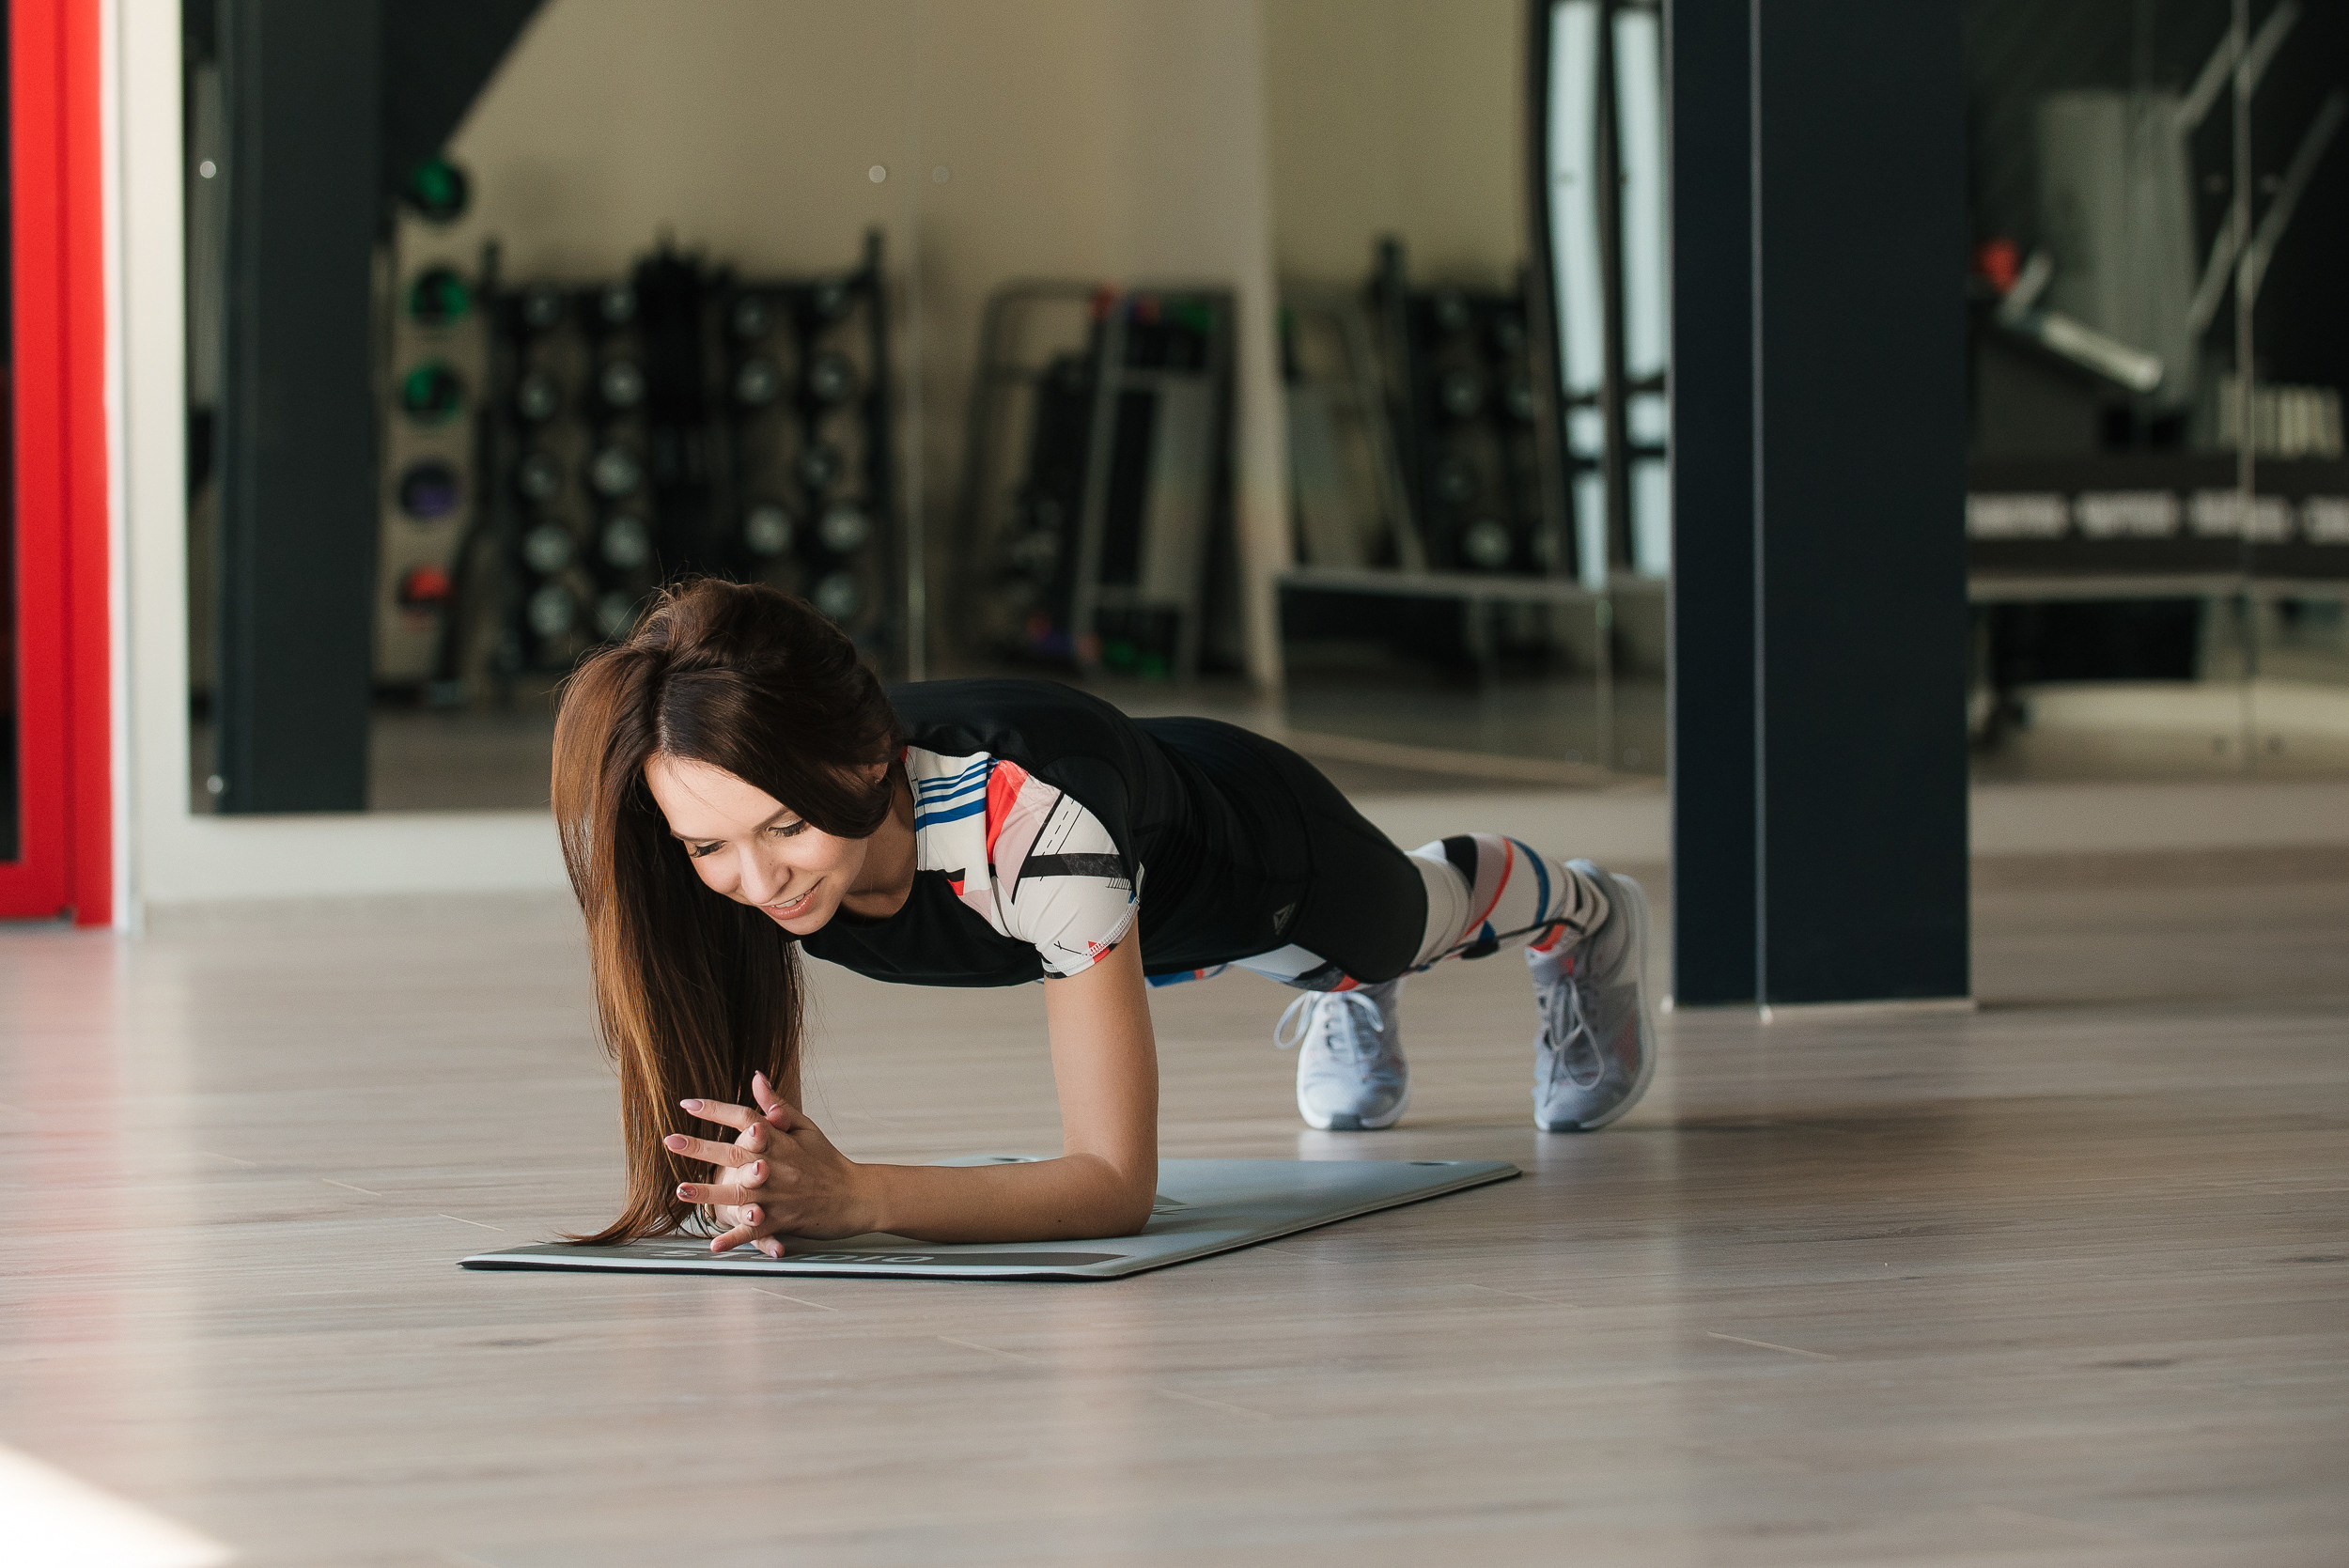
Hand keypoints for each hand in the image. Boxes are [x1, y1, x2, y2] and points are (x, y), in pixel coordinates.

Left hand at [667, 1073, 875, 1255]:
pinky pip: (756, 1231)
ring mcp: (779, 1196)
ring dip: (708, 1193)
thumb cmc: (829, 1161)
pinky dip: (736, 1239)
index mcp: (781, 1141)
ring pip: (739, 1194)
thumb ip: (778, 1106)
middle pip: (735, 1154)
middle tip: (671, 1140)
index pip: (745, 1119)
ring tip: (681, 1190)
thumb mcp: (806, 1128)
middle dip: (701, 1148)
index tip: (688, 1104)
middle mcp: (778, 1166)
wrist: (858, 1196)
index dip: (716, 1110)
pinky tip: (715, 1245)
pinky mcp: (783, 1221)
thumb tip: (756, 1077)